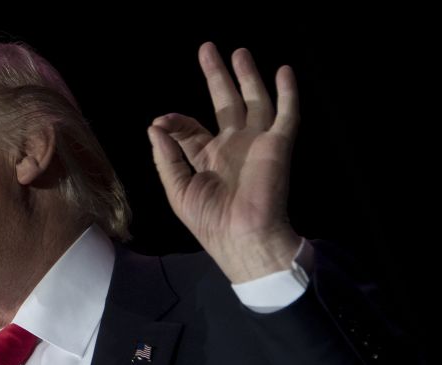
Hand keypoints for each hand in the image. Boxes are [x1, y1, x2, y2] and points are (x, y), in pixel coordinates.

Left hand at [148, 42, 302, 282]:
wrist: (243, 237)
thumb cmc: (209, 221)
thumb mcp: (178, 189)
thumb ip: (166, 157)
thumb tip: (154, 127)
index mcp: (208, 158)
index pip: (191, 129)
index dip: (175, 122)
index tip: (162, 122)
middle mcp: (233, 146)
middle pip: (225, 103)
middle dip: (216, 76)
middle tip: (208, 49)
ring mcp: (256, 143)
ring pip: (254, 101)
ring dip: (248, 77)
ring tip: (239, 52)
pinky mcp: (277, 146)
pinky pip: (286, 115)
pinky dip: (287, 93)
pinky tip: (284, 71)